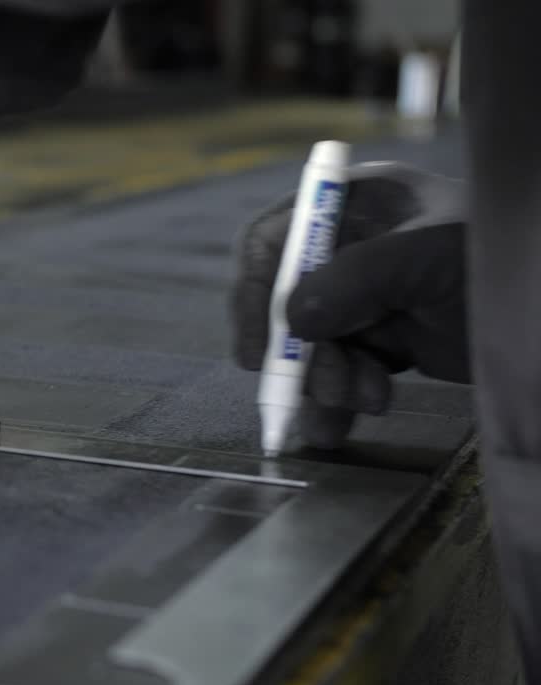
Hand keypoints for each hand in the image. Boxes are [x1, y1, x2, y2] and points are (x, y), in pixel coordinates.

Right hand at [232, 162, 470, 448]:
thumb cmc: (498, 261)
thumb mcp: (424, 259)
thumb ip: (351, 282)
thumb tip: (291, 322)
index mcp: (357, 205)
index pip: (275, 240)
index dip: (255, 293)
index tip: (257, 351)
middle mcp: (355, 247)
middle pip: (290, 303)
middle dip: (303, 354)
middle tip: (326, 390)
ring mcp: (373, 295)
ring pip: (316, 345)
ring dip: (328, 380)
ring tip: (366, 402)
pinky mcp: (393, 338)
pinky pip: (347, 369)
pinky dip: (346, 395)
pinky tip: (363, 410)